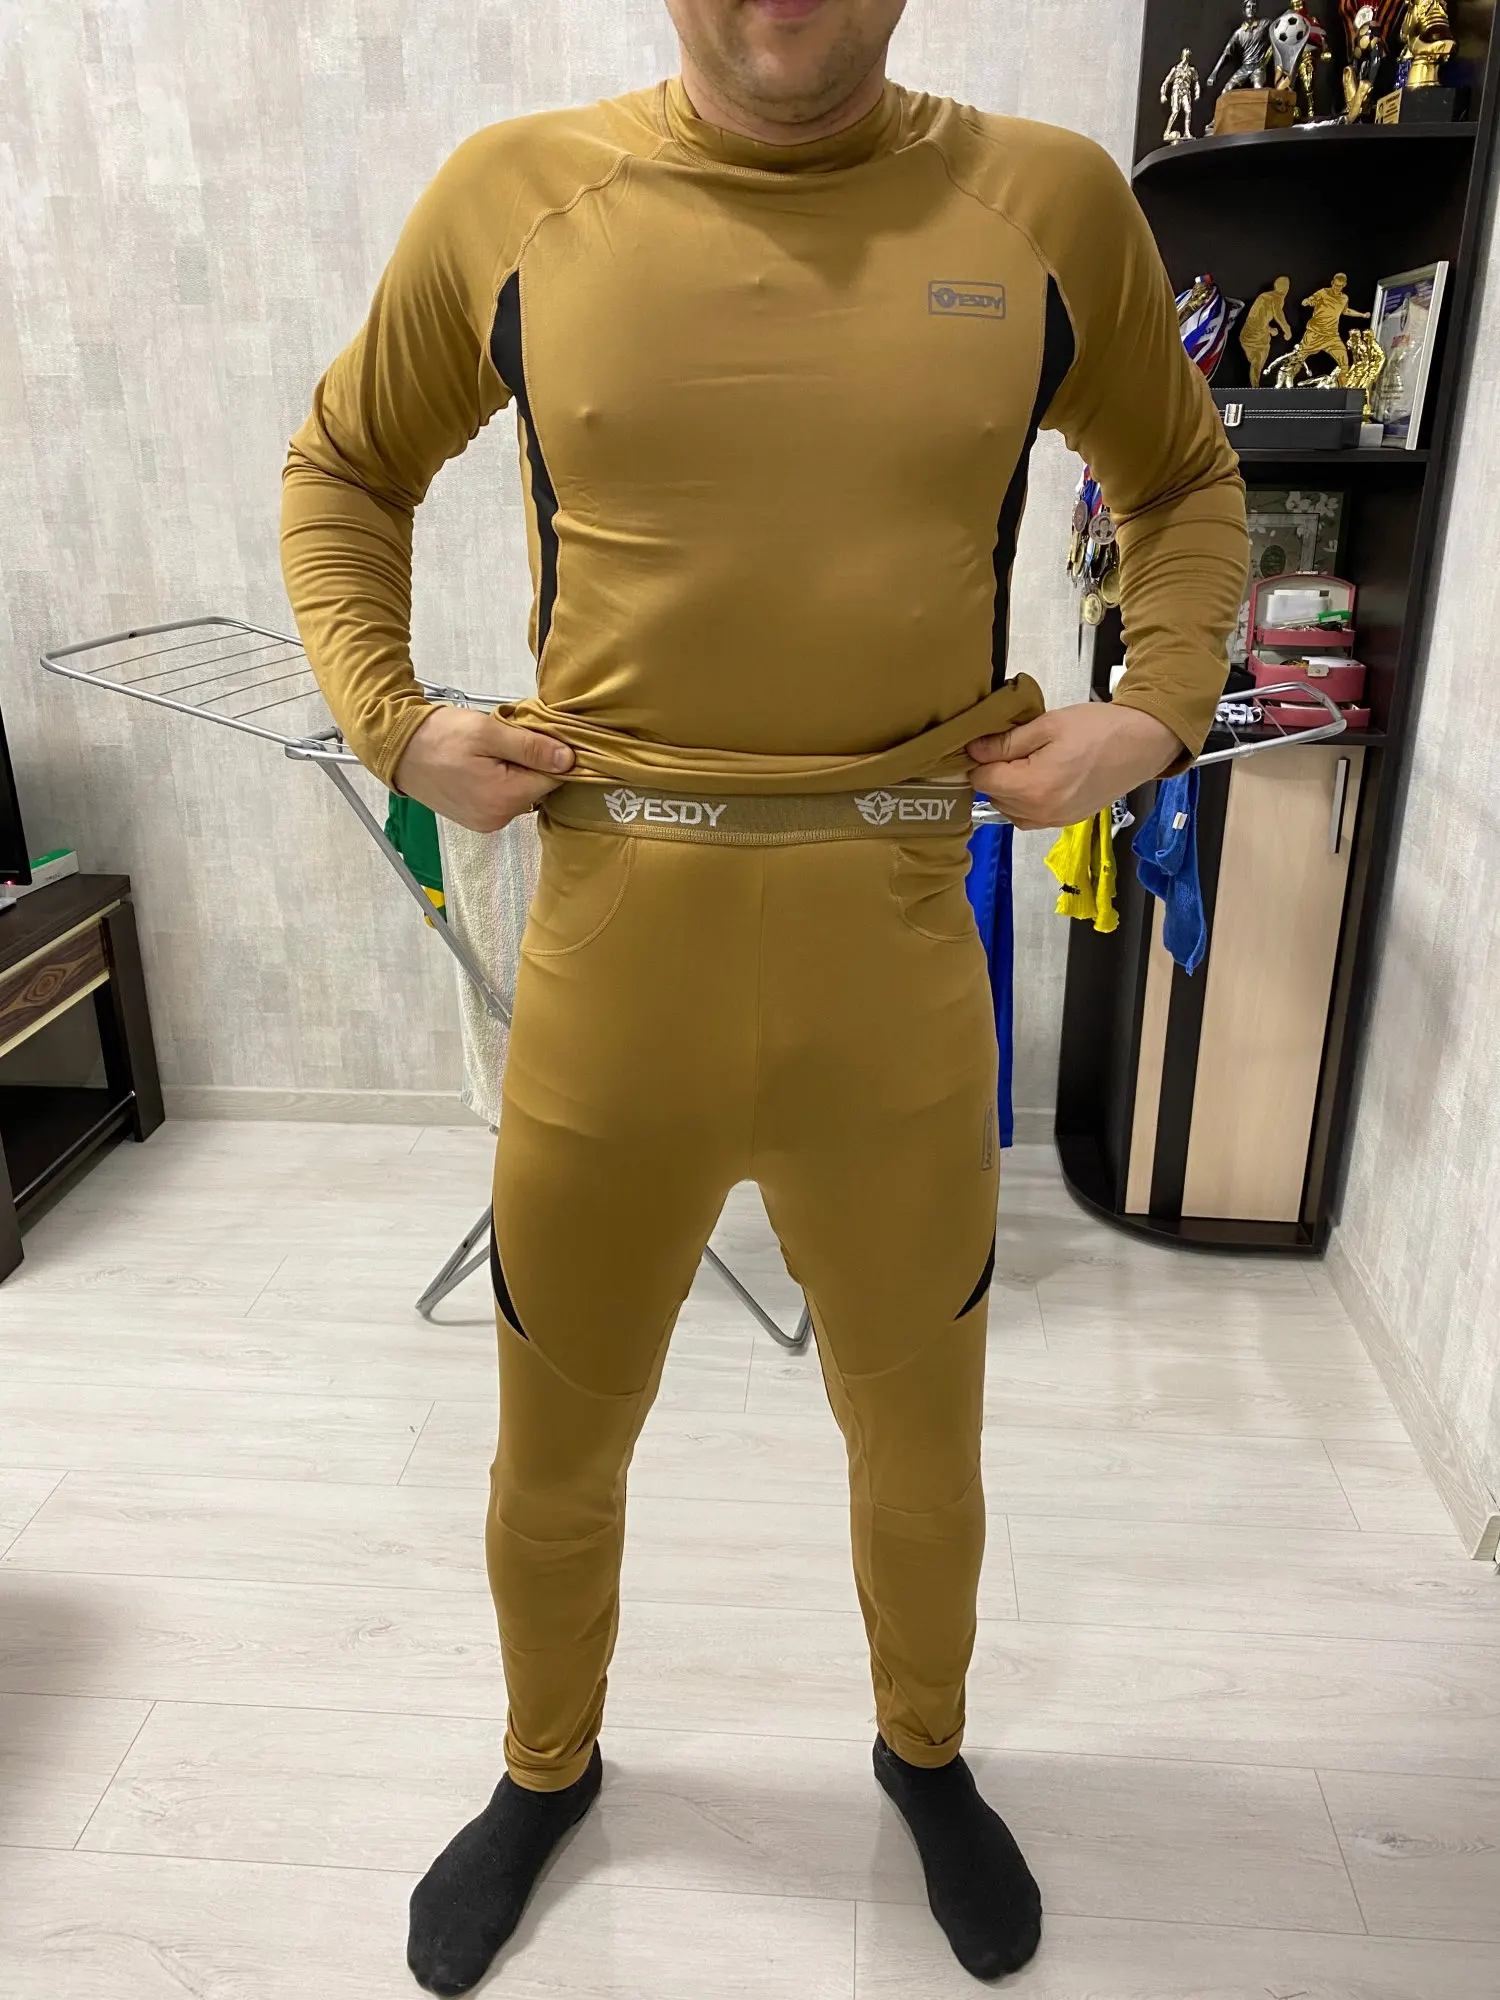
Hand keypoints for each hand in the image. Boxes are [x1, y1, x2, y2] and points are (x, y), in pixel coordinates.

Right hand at [393, 706, 573, 833]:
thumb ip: (531, 747)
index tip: (540, 734)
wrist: (398, 749)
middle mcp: (499, 818)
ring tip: (493, 750)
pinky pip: (504, 799)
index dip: (554, 755)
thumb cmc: (439, 736)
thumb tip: (569, 760)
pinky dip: (502, 781)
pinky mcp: (477, 818)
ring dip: (517, 772)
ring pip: (522, 793)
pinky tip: (484, 763)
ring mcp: (487, 821)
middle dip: (534, 763)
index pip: (554, 780)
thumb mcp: (488, 732)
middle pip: (539, 789)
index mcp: (505, 798)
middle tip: (510, 738)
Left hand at [967, 703, 1180, 831]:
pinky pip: (1030, 818)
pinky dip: (1025, 801)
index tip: (991, 742)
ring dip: (1009, 789)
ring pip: (1009, 811)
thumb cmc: (1099, 729)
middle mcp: (1042, 812)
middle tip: (1013, 748)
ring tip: (1028, 763)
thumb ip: (1007, 742)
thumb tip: (974, 751)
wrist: (1142, 744)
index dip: (981, 759)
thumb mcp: (1048, 725)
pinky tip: (1039, 778)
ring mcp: (1055, 821)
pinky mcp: (1066, 822)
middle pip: (993, 797)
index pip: (982, 781)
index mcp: (1034, 787)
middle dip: (996, 774)